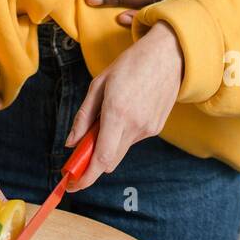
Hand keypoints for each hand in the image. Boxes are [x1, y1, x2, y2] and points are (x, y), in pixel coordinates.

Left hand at [63, 23, 184, 190]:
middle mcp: (135, 126)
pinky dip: (121, 135)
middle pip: (109, 161)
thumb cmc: (130, 64)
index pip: (101, 158)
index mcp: (117, 113)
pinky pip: (132, 140)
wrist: (168, 56)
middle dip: (91, 162)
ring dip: (107, 143)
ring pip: (120, 150)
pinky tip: (123, 111)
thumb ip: (84, 116)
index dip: (85, 176)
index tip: (72, 184)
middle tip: (78, 151)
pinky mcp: (156, 128)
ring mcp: (148, 129)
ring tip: (105, 116)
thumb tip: (71, 142)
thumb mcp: (98, 84)